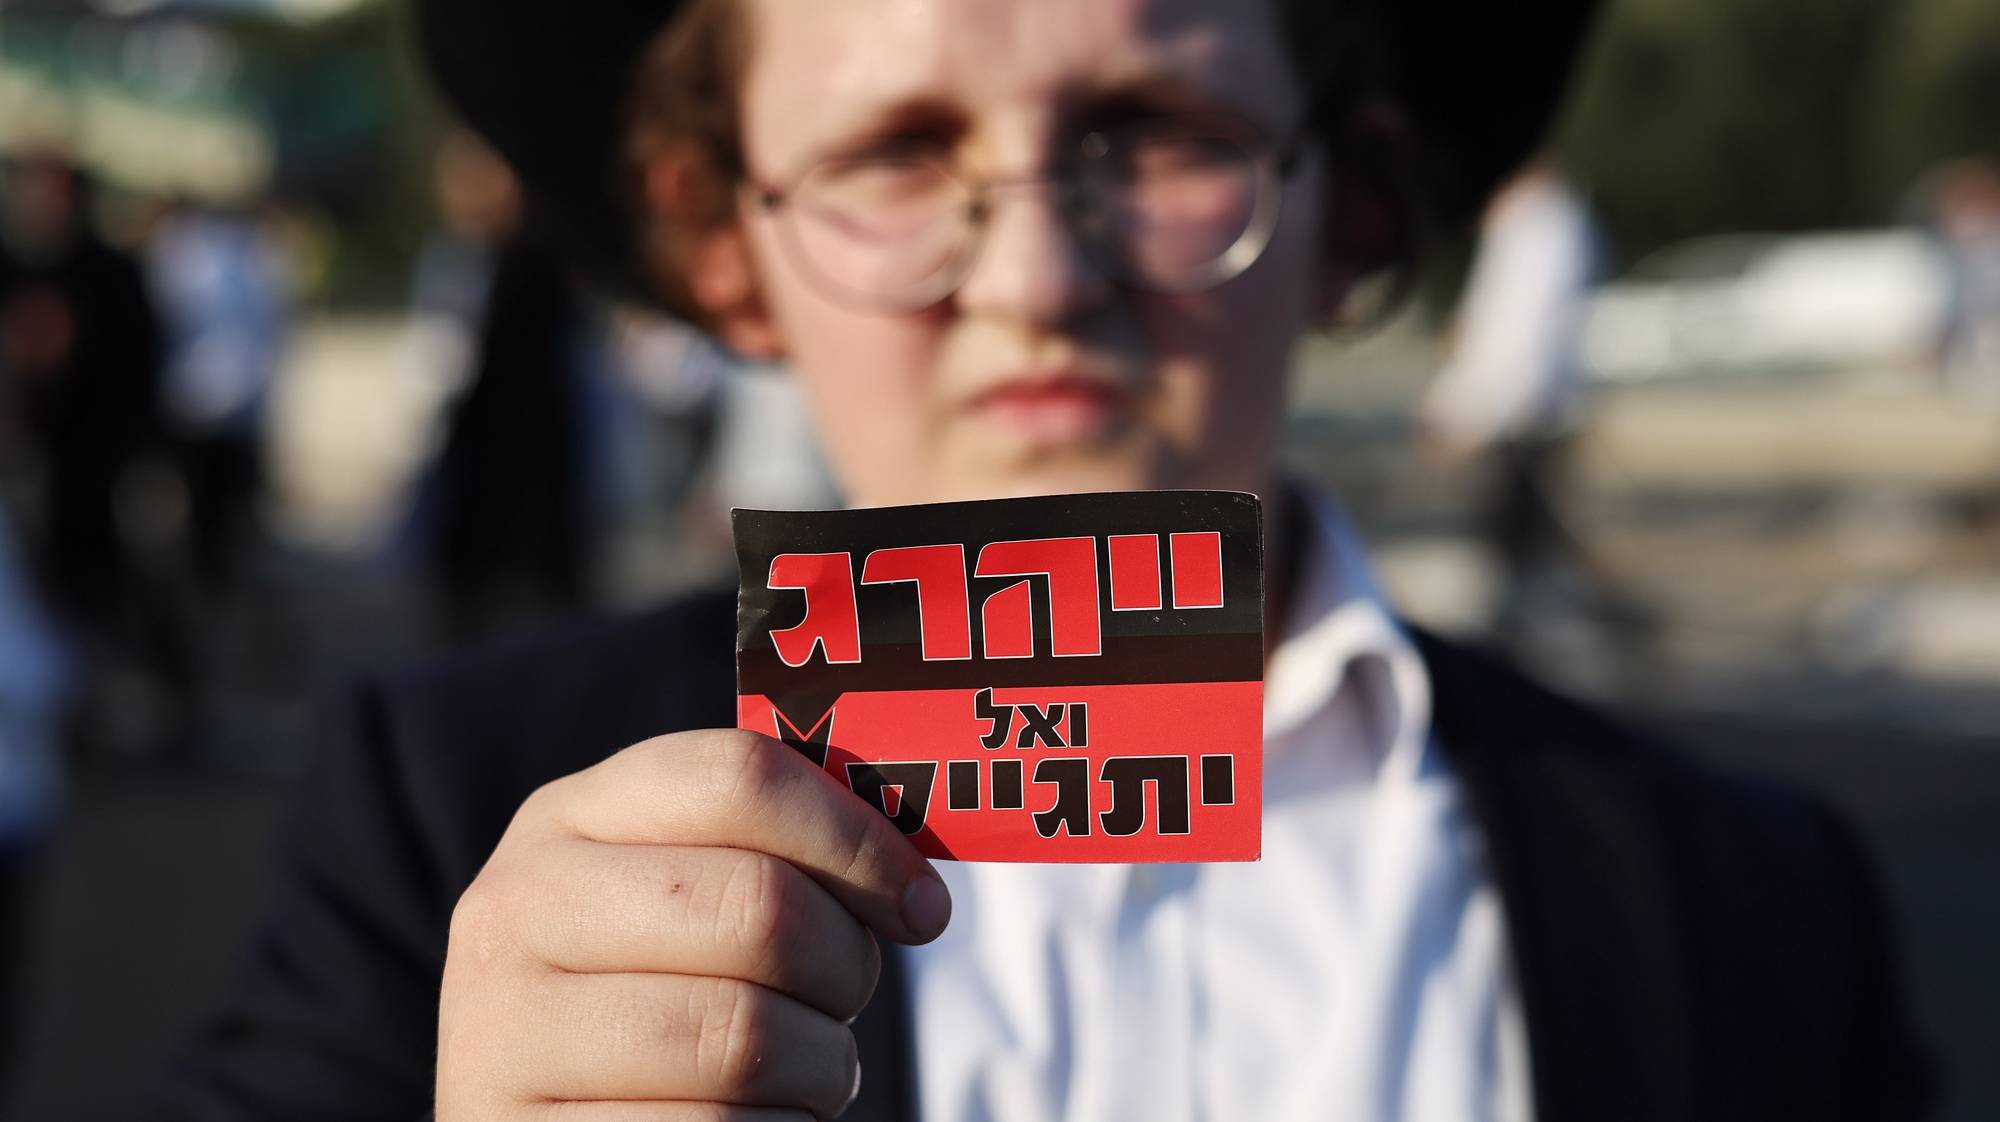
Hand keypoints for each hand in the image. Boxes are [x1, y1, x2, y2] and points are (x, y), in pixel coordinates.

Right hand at [436, 728, 952, 1120]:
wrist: (535, 1112)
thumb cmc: (643, 993)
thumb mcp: (672, 895)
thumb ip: (765, 851)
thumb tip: (914, 879)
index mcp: (566, 819)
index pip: (738, 777)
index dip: (855, 837)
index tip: (919, 902)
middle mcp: (518, 910)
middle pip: (760, 905)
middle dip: (844, 962)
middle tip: (847, 995)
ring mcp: (508, 1032)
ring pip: (745, 1033)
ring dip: (820, 1064)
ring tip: (806, 1067)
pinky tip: (760, 1121)